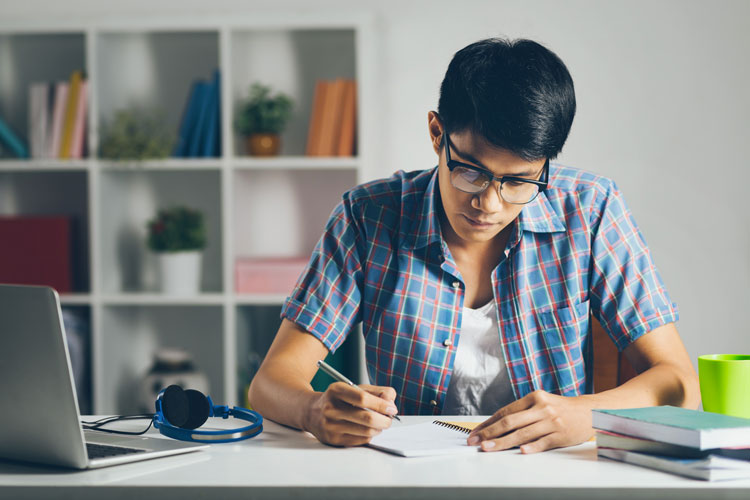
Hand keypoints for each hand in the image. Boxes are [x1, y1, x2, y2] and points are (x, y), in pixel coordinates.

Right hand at [304, 383, 398, 446]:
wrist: (311, 412)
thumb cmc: (338, 399)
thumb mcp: (354, 388)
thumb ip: (376, 392)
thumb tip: (391, 404)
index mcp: (336, 390)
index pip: (363, 398)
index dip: (381, 405)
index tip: (392, 408)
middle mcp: (331, 408)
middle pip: (367, 418)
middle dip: (384, 420)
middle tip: (389, 419)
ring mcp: (330, 425)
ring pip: (366, 432)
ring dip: (378, 429)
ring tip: (379, 424)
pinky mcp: (333, 439)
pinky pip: (360, 440)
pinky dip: (369, 436)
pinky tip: (368, 430)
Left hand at [466, 390, 592, 453]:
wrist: (589, 412)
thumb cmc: (560, 409)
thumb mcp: (541, 403)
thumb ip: (522, 412)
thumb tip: (496, 425)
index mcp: (534, 397)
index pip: (505, 411)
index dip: (489, 423)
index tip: (476, 432)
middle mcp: (541, 408)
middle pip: (510, 422)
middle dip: (490, 433)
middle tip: (476, 441)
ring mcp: (551, 421)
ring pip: (523, 433)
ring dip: (503, 442)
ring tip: (489, 448)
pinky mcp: (561, 434)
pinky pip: (543, 442)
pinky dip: (532, 447)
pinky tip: (521, 451)